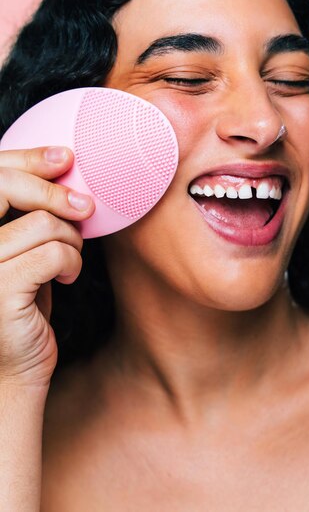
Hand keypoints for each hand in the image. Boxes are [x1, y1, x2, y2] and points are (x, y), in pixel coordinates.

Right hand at [0, 146, 94, 388]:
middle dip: (56, 194)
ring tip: (70, 260)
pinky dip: (72, 262)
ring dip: (71, 241)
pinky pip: (54, 253)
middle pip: (9, 187)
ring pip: (43, 223)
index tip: (64, 158)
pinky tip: (67, 278)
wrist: (14, 366)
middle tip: (85, 210)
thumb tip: (61, 166)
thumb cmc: (23, 303)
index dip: (28, 159)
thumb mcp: (23, 248)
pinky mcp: (0, 289)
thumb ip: (28, 214)